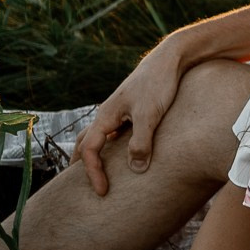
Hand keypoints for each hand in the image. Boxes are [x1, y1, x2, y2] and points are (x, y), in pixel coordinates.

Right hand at [76, 38, 188, 195]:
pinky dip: (110, 144)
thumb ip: (141, 142)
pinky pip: (114, 131)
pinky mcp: (132, 108)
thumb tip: (135, 170)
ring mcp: (119, 110)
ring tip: (96, 169)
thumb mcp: (150, 116)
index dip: (93, 173)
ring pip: (98, 135)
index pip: (89, 150)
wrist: (170, 58)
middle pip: (84, 142)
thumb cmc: (159, 84)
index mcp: (106, 116)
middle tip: (78, 184)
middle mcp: (108, 113)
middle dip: (80, 164)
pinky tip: (122, 151)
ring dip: (93, 153)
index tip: (103, 192)